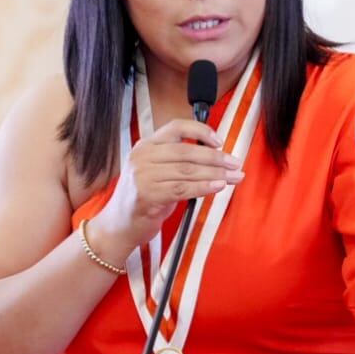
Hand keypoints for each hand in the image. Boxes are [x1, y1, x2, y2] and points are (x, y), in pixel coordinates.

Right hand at [89, 118, 242, 261]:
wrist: (119, 226)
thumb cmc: (144, 198)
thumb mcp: (156, 172)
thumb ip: (177, 161)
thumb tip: (215, 157)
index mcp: (145, 146)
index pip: (176, 127)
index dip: (200, 131)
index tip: (219, 141)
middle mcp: (142, 157)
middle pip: (186, 151)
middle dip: (216, 157)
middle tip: (235, 163)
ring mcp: (143, 176)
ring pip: (187, 170)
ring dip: (215, 173)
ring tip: (234, 177)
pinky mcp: (147, 195)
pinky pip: (182, 188)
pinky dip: (204, 187)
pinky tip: (218, 186)